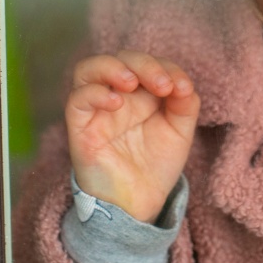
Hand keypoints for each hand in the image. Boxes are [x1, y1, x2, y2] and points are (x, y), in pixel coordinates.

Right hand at [65, 50, 199, 222]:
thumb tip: (183, 83)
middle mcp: (117, 94)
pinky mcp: (81, 128)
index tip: (182, 88)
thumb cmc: (156, 164)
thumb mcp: (179, 131)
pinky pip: (77, 100)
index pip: (147, 62)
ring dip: (111, 67)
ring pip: (88, 69)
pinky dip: (95, 93)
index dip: (165, 66)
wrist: (140, 203)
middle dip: (144, 64)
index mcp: (140, 91)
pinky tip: (116, 103)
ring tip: (132, 81)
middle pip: (120, 58)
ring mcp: (96, 109)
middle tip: (163, 85)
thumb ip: (185, 104)